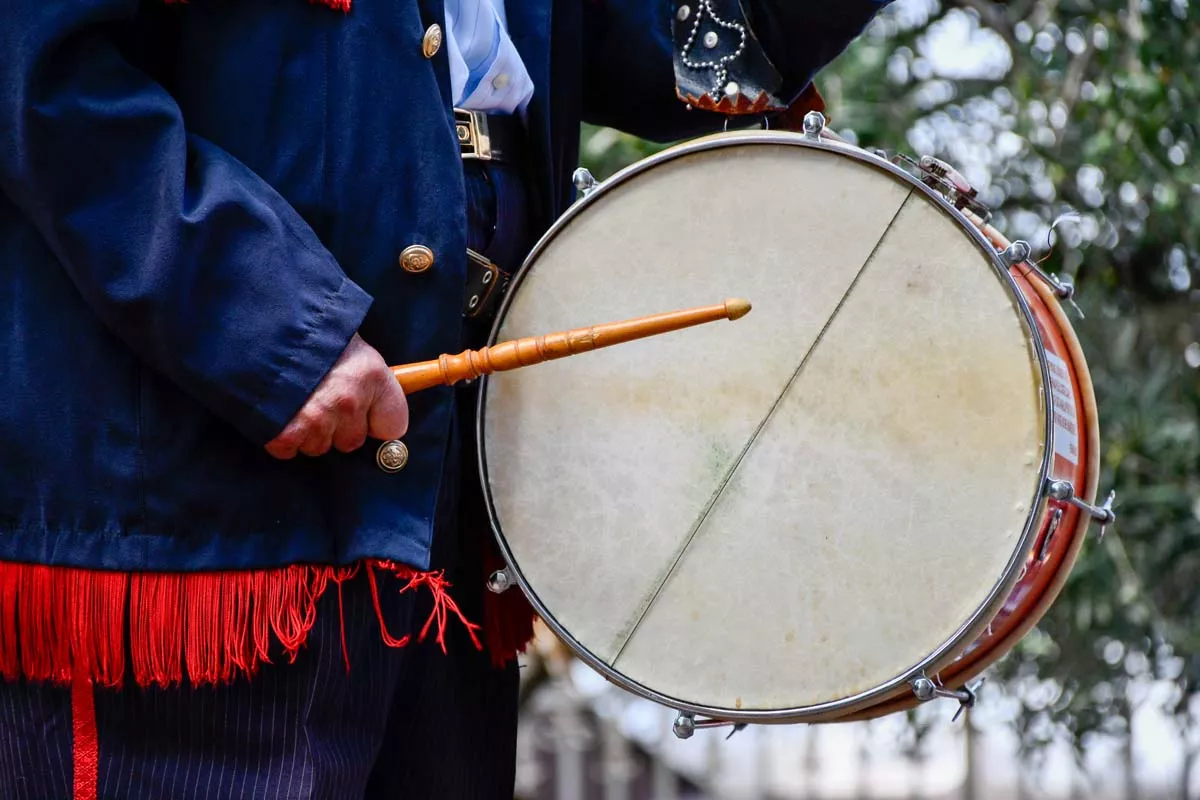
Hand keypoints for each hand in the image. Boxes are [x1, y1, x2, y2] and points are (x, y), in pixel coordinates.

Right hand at [265, 334, 408, 458]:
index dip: (376, 421)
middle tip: (319, 398)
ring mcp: (316, 419)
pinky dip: (281, 436)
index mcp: (371, 376)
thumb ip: (365, 377)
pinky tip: (278, 413)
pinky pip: (288, 450)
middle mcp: (348, 402)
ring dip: (307, 431)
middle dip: (337, 427)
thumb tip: (372, 402)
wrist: (256, 323)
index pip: (393, 425)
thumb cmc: (305, 328)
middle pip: (352, 442)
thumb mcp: (348, 343)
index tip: (367, 415)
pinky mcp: (284, 433)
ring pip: (318, 447)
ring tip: (295, 401)